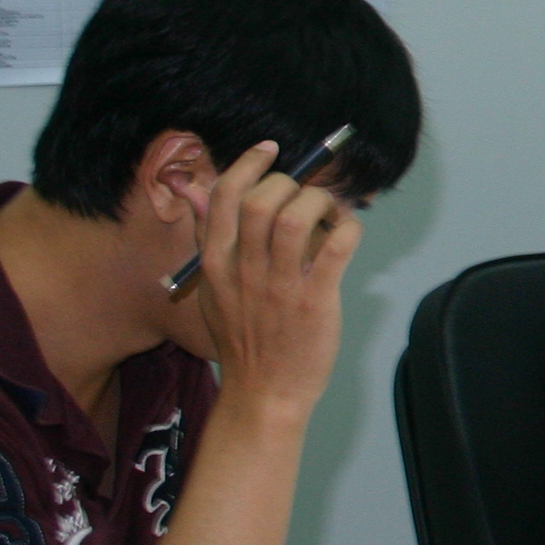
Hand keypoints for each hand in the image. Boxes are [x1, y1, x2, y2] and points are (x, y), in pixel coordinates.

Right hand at [188, 141, 358, 412]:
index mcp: (216, 263)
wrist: (263, 394)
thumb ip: (207, 238)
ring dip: (320, 202)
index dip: (249, 164)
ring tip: (328, 211)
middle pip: (261, 200)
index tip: (270, 151)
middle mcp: (244, 270)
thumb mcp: (211, 289)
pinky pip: (336, 247)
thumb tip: (196, 191)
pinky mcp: (315, 300)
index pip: (225, 197)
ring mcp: (280, 286)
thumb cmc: (244, 341)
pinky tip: (348, 230)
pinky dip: (347, 227)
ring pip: (296, 218)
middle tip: (304, 193)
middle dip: (289, 183)